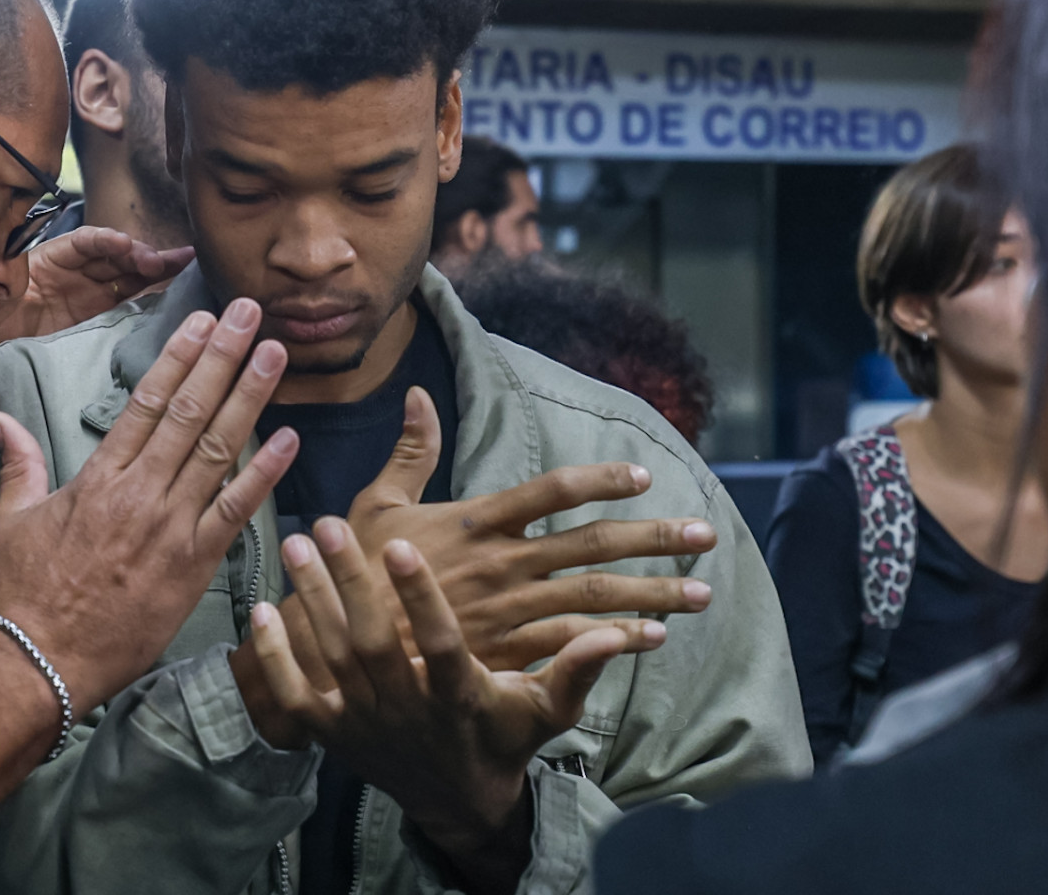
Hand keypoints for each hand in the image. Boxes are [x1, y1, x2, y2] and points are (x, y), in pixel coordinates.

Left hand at [0, 227, 192, 385]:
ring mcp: (89, 296)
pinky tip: (178, 288)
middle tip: (161, 262)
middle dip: (137, 254)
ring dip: (155, 268)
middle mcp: (73, 274)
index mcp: (46, 261)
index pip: (80, 243)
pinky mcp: (100, 319)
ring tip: (185, 262)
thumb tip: (0, 270)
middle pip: (111, 256)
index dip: (103, 242)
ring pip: (127, 275)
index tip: (122, 245)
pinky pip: (130, 301)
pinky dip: (152, 293)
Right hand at [0, 298, 296, 713]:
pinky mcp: (194, 566)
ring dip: (251, 397)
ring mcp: (171, 528)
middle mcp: (140, 493)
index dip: (179, 357)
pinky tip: (289, 437)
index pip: (147, 402)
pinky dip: (264, 473)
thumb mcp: (13, 518)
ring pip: (219, 449)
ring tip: (276, 354)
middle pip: (191, 411)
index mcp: (99, 478)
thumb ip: (17, 460)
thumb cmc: (26, 591)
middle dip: (223, 357)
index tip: (202, 321)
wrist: (44, 660)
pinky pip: (235, 511)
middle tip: (251, 314)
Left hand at [249, 519, 665, 894]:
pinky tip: (260, 608)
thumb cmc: (502, 736)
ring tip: (296, 544)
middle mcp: (408, 710)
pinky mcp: (333, 736)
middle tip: (328, 524)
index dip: (420, 601)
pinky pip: (295, 696)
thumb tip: (618, 632)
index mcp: (459, 696)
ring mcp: (365, 724)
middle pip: (372, 644)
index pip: (439, 644)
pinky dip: (275, 656)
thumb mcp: (544, 709)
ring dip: (311, 601)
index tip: (402, 550)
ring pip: (331, 660)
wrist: (457, 803)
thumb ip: (575, 669)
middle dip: (348, 583)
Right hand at [348, 387, 716, 669]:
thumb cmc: (355, 571)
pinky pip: (573, 644)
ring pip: (595, 597)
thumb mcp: (377, 503)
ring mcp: (507, 610)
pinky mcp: (505, 652)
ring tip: (703, 593)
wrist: (341, 647)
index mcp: (476, 521)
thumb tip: (418, 396)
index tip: (644, 476)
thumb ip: (410, 451)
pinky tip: (654, 638)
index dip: (602, 479)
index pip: (552, 490)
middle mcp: (502, 563)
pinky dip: (617, 641)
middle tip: (705, 534)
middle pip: (592, 544)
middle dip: (654, 538)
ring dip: (654, 594)